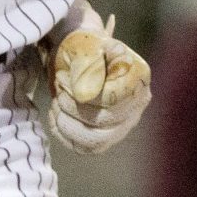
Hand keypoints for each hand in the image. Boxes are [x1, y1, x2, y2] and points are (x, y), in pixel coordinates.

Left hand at [41, 0, 149, 154]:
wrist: (78, 57)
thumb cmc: (84, 48)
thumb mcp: (84, 47)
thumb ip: (88, 67)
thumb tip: (85, 97)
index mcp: (139, 78)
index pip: (110, 99)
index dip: (80, 92)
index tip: (63, 77)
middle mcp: (137, 105)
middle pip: (104, 122)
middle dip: (71, 106)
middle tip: (59, 87)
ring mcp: (123, 125)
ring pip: (96, 142)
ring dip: (66, 123)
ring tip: (57, 102)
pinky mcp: (105, 139)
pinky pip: (84, 149)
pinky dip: (63, 134)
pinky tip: (57, 114)